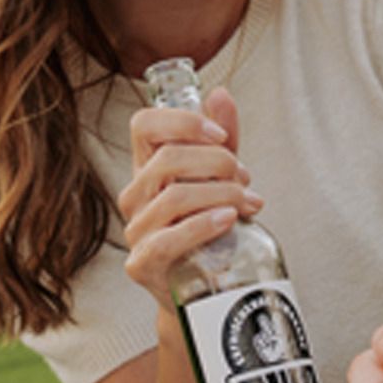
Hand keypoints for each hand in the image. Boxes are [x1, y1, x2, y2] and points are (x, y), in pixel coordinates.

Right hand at [119, 85, 262, 307]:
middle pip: (167, 160)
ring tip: (247, 203)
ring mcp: (135, 230)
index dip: (182, 121)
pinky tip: (228, 221)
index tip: (220, 136)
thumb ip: (222, 141)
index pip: (144, 124)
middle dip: (216, 163)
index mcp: (148, 168)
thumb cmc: (211, 228)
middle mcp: (135, 195)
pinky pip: (167, 239)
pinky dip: (202, 226)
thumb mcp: (220, 180)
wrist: (207, 288)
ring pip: (173, 198)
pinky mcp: (141, 264)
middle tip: (244, 179)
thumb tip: (220, 94)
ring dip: (220, 195)